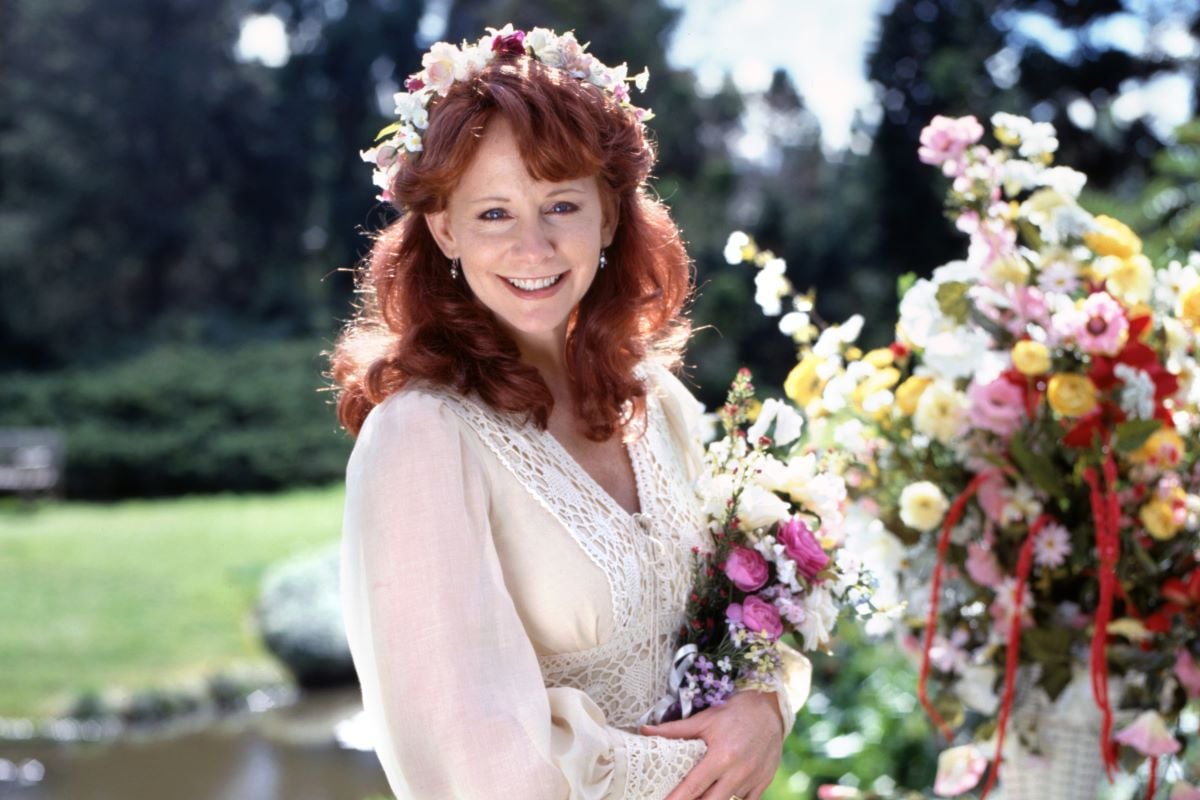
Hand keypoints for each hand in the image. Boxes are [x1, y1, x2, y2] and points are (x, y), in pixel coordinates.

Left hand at [638, 690, 784, 799]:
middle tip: (679, 799)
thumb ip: (674, 729)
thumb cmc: (733, 712)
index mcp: (721, 756)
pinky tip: (721, 792)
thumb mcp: (704, 719)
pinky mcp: (764, 782)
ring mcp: (753, 779)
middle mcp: (738, 772)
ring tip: (700, 794)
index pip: (693, 786)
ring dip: (712, 799)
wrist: (769, 708)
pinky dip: (732, 799)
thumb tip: (644, 730)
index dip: (677, 799)